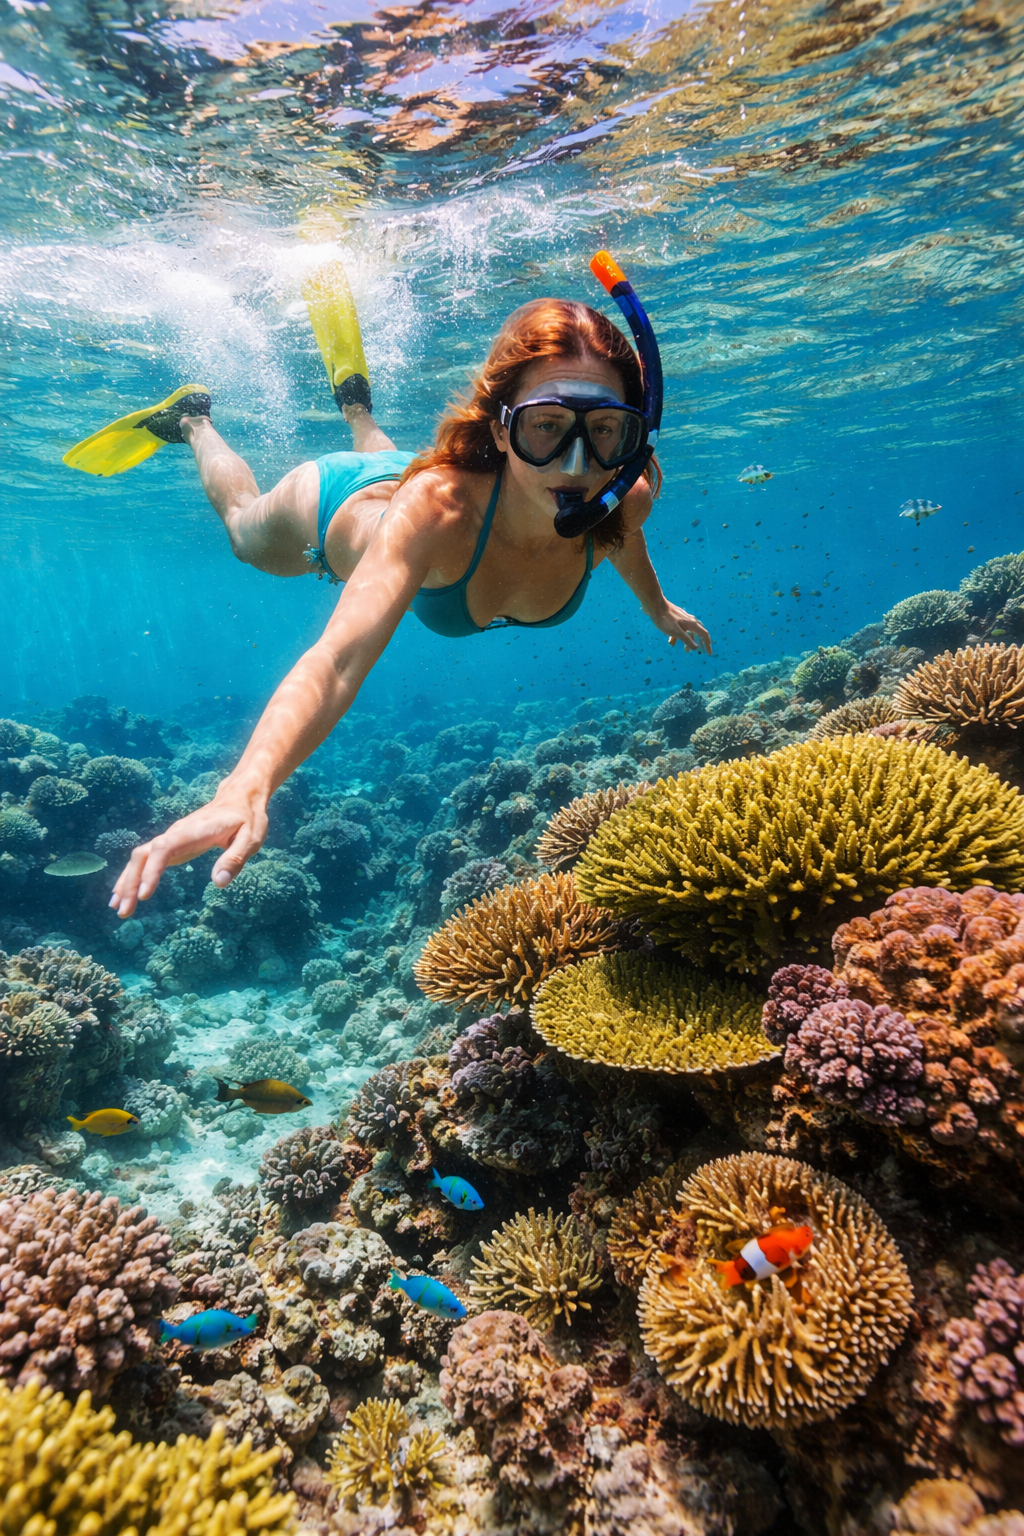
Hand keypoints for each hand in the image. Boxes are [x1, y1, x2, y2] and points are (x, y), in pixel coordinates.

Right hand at [109, 788, 268, 917]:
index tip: (144, 895)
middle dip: (130, 882)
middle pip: (143, 855)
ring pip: (139, 857)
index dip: (151, 871)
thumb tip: (219, 882)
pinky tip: (126, 894)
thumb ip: (235, 858)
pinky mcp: (171, 845)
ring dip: (126, 881)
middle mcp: (175, 833)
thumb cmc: (247, 819)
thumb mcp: (251, 838)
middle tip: (124, 911)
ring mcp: (170, 839)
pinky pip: (145, 860)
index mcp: (193, 831)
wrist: (238, 798)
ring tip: (118, 909)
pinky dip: (133, 876)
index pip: (163, 849)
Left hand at [652, 601, 712, 654]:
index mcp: (692, 624)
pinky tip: (671, 641)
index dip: (707, 644)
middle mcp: (690, 620)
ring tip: (685, 650)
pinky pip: (681, 629)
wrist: (655, 605)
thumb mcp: (676, 632)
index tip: (709, 653)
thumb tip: (696, 648)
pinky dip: (679, 636)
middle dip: (700, 642)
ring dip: (688, 641)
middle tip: (700, 651)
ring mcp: (683, 618)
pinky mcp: (676, 618)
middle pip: (699, 632)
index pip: (704, 635)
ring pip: (689, 631)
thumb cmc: (665, 619)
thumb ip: (687, 640)